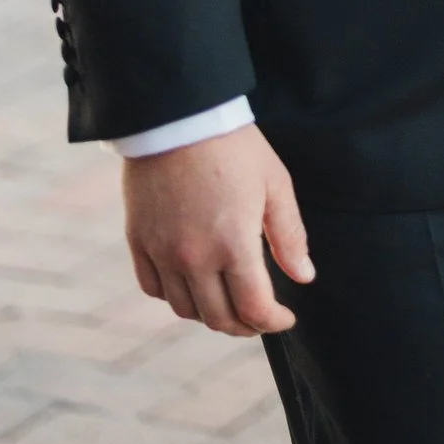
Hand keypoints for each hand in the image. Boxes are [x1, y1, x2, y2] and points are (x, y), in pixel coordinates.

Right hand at [122, 126, 313, 335]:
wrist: (178, 117)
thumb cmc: (234, 147)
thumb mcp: (275, 184)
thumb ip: (289, 236)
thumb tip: (304, 276)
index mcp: (233, 244)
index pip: (254, 309)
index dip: (273, 322)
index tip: (286, 319)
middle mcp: (193, 258)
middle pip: (218, 318)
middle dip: (245, 326)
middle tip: (260, 319)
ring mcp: (162, 252)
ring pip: (185, 309)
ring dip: (210, 315)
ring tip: (228, 303)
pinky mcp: (138, 242)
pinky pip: (153, 288)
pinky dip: (174, 296)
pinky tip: (192, 284)